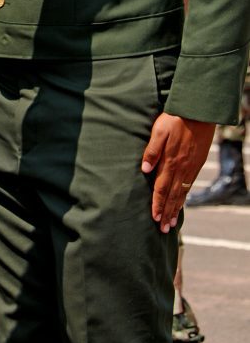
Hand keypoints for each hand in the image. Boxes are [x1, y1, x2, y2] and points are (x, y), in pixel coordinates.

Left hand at [141, 112, 215, 232]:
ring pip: (182, 193)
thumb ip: (152, 150)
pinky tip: (181, 202)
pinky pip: (189, 185)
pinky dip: (184, 197)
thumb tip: (144, 169)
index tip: (154, 218)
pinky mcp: (197, 164)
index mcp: (170, 161)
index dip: (157, 204)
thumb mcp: (159, 131)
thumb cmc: (175, 119)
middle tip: (163, 229)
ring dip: (175, 208)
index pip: (161, 188)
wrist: (199, 112)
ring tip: (172, 223)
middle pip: (172, 195)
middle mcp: (181, 168)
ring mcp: (191, 167)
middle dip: (166, 213)